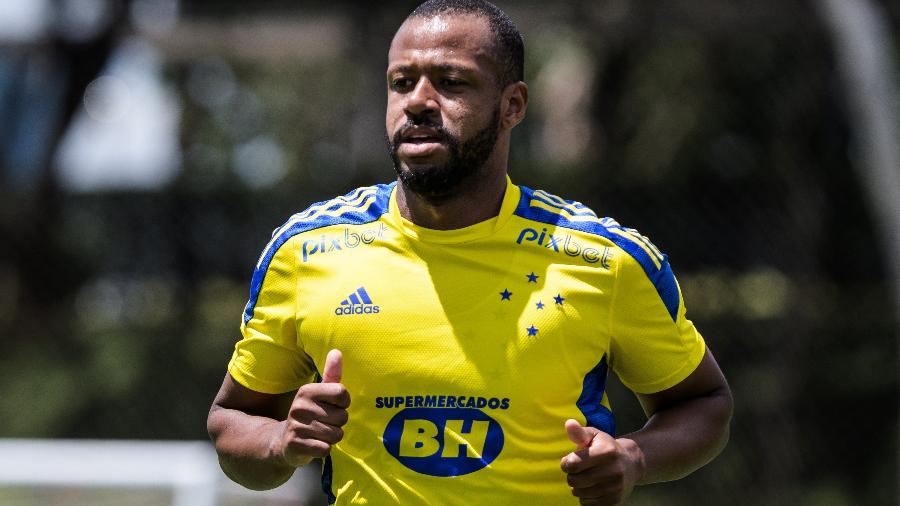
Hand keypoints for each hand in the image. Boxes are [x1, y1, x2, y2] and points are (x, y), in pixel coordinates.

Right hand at [278, 349, 349, 466]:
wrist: (284, 441)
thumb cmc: (310, 414)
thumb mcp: (319, 393)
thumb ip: (331, 374)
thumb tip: (336, 351)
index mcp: (307, 391)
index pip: (342, 393)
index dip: (343, 403)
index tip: (333, 406)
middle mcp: (299, 407)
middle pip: (342, 417)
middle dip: (338, 423)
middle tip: (324, 423)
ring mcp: (296, 427)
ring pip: (336, 434)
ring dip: (332, 437)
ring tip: (319, 434)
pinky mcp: (295, 446)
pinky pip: (325, 449)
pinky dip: (324, 449)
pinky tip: (314, 445)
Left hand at [560, 419, 644, 504]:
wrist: (631, 464)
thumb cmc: (606, 447)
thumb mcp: (594, 436)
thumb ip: (579, 432)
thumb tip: (569, 423)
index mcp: (607, 452)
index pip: (573, 463)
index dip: (566, 462)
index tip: (571, 460)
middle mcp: (614, 471)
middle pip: (574, 480)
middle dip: (572, 475)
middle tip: (579, 470)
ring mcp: (615, 488)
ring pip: (579, 493)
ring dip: (577, 487)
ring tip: (587, 478)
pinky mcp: (614, 501)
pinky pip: (587, 503)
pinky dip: (585, 497)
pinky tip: (593, 487)